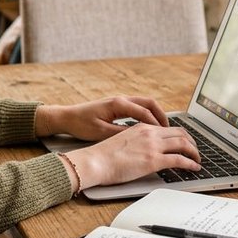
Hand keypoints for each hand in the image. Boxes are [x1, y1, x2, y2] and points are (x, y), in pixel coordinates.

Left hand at [35, 96, 168, 142]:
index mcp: (118, 104)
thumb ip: (121, 134)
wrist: (66, 117)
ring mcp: (120, 101)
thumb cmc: (81, 124)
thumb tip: (139, 138)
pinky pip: (138, 108)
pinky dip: (147, 116)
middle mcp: (121, 100)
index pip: (144, 113)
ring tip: (164, 130)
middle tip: (171, 130)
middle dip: (162, 116)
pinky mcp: (117, 106)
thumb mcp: (101, 132)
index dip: (157, 124)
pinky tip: (149, 128)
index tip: (166, 135)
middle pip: (150, 103)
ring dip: (156, 115)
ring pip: (145, 105)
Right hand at [64, 124, 200, 188]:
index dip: (180, 135)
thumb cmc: (103, 156)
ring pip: (184, 144)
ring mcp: (153, 146)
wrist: (95, 161)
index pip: (168, 128)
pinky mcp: (154, 160)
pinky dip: (191, 163)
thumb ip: (137, 143)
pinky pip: (180, 160)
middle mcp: (149, 133)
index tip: (185, 142)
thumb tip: (144, 152)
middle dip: (191, 142)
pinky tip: (194, 168)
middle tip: (195, 151)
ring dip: (194, 152)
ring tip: (198, 160)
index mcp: (141, 127)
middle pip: (180, 133)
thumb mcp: (122, 142)